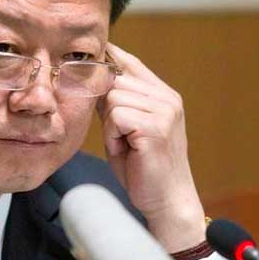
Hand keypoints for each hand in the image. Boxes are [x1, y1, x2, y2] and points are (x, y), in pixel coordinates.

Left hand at [97, 43, 205, 251]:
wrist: (166, 202)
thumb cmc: (142, 168)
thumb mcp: (128, 129)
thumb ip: (117, 104)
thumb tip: (94, 79)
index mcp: (164, 96)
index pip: (131, 62)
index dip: (109, 58)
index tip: (91, 59)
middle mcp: (168, 99)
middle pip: (116, 80)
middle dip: (107, 109)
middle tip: (120, 137)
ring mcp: (165, 111)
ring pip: (114, 98)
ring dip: (110, 126)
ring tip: (125, 145)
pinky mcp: (156, 127)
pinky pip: (116, 117)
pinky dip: (113, 136)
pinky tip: (127, 150)